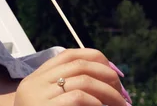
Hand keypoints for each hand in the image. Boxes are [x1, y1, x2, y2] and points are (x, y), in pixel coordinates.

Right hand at [14, 48, 129, 105]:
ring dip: (108, 92)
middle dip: (105, 74)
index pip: (68, 55)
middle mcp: (35, 84)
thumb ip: (66, 88)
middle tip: (121, 90)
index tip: (111, 71)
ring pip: (83, 80)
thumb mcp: (48, 102)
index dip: (93, 58)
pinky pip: (78, 98)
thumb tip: (104, 77)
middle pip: (78, 65)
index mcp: (35, 79)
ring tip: (120, 104)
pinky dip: (95, 102)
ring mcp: (39, 96)